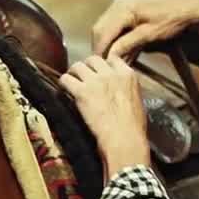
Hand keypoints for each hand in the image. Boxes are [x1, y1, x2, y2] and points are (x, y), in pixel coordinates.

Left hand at [58, 56, 149, 178]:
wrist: (124, 139)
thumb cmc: (132, 127)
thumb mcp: (136, 100)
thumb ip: (126, 88)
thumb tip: (118, 90)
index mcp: (127, 75)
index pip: (112, 59)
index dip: (102, 66)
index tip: (98, 72)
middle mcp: (111, 73)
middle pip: (93, 59)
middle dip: (86, 67)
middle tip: (82, 77)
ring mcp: (96, 81)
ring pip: (77, 65)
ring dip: (73, 73)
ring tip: (71, 82)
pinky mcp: (82, 92)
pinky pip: (66, 79)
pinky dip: (62, 84)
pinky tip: (63, 90)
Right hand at [91, 0, 198, 60]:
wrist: (189, 6)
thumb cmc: (172, 19)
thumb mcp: (149, 35)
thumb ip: (127, 45)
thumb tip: (110, 57)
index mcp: (123, 8)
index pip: (102, 33)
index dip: (100, 51)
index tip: (101, 67)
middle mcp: (119, 3)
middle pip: (100, 29)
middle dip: (101, 47)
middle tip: (105, 65)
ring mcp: (123, 3)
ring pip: (106, 26)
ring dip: (108, 42)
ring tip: (113, 59)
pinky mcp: (129, 6)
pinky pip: (114, 23)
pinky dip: (115, 36)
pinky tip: (121, 48)